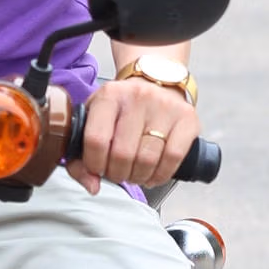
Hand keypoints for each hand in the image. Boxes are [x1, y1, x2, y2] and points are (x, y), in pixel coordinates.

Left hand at [69, 77, 199, 195]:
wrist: (156, 82)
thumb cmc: (122, 108)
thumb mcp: (94, 120)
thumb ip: (81, 156)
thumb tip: (92, 186)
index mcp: (109, 95)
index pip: (96, 139)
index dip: (94, 164)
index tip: (97, 169)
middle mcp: (138, 97)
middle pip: (123, 154)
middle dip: (117, 174)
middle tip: (117, 173)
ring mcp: (165, 106)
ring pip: (148, 159)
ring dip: (138, 177)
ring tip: (134, 174)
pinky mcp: (187, 118)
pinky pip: (173, 158)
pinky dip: (161, 175)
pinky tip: (153, 174)